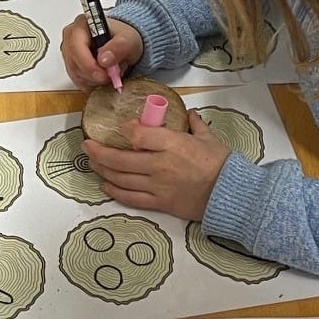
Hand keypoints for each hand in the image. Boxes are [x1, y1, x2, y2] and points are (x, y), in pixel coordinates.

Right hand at [61, 14, 142, 89]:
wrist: (123, 45)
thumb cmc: (123, 38)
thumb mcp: (129, 40)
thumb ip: (119, 47)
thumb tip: (104, 59)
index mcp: (81, 24)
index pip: (76, 47)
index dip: (88, 65)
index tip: (104, 75)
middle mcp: (70, 37)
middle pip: (74, 63)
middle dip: (94, 75)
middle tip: (111, 77)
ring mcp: (68, 52)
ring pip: (75, 74)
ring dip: (95, 80)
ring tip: (110, 72)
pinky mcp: (71, 65)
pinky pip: (77, 81)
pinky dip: (92, 84)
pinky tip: (103, 76)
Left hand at [83, 109, 228, 220]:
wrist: (231, 194)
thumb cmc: (222, 164)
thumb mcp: (209, 138)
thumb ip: (194, 125)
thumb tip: (188, 115)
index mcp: (172, 144)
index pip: (138, 136)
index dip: (125, 130)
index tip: (122, 128)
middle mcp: (159, 165)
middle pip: (120, 159)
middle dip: (99, 151)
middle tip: (87, 145)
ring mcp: (157, 186)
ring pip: (121, 178)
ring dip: (102, 170)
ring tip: (92, 163)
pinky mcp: (159, 203)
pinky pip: (131, 198)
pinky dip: (116, 192)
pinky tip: (106, 186)